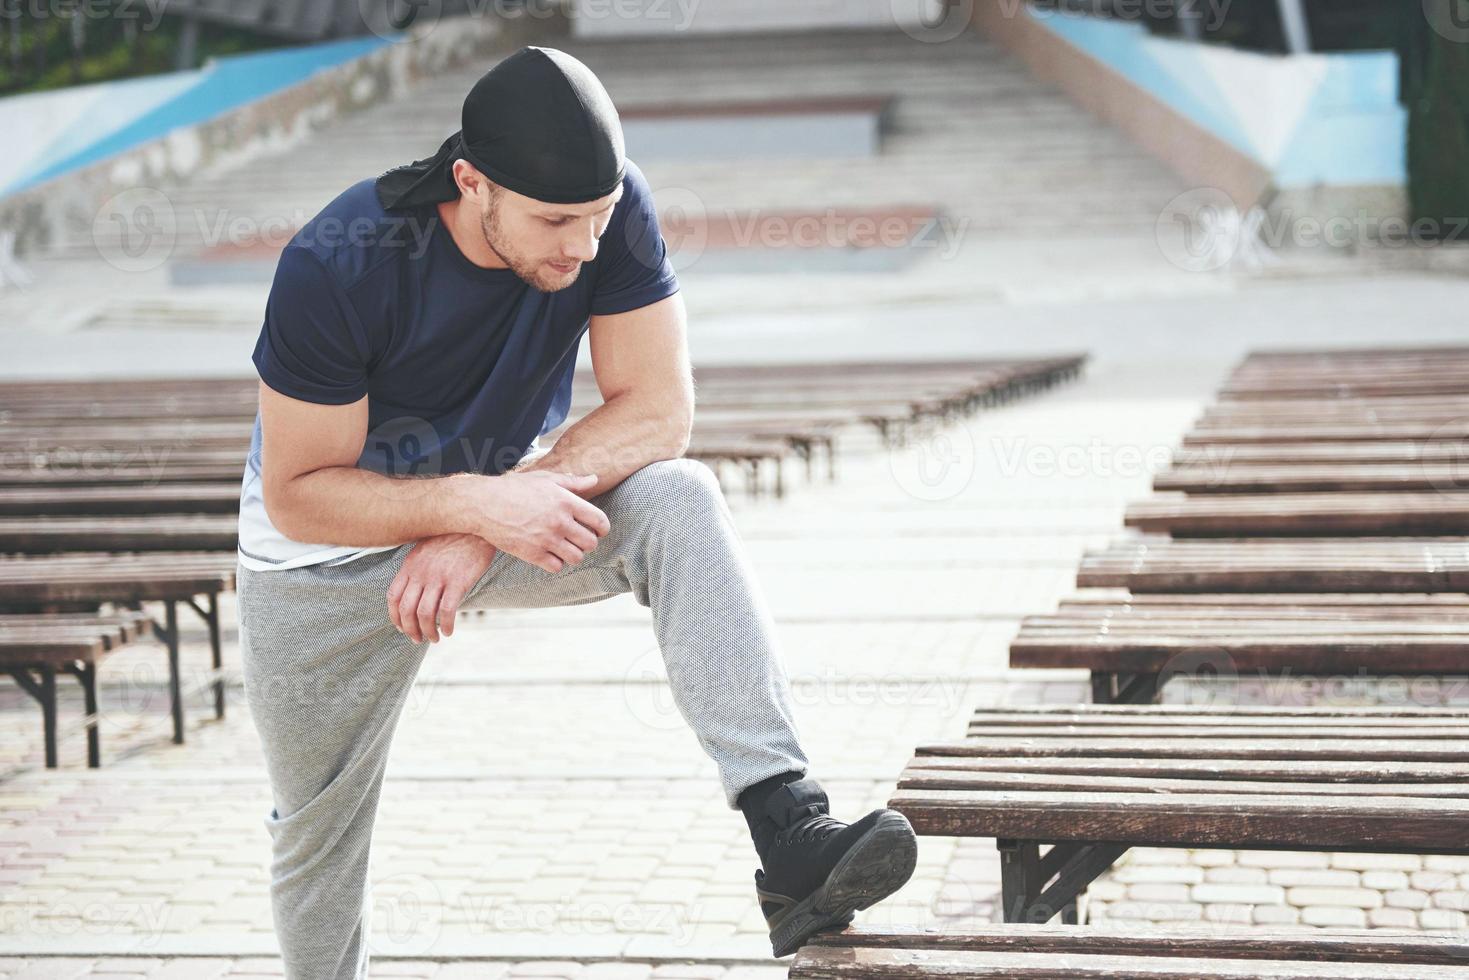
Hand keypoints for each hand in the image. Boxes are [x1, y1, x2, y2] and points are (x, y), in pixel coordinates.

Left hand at [387, 533, 497, 642]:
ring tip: (435, 638)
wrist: (476, 525)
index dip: (395, 617)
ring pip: (425, 614)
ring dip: (428, 631)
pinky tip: (450, 630)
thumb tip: (415, 588)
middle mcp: (421, 572)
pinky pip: (447, 610)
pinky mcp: (458, 581)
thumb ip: (418, 566)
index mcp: (411, 564)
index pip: (393, 596)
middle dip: (410, 629)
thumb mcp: (427, 548)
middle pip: (407, 609)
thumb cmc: (454, 537)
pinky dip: (447, 625)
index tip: (401, 627)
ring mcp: (439, 577)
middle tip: (418, 639)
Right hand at [466, 470, 610, 573]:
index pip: (599, 521)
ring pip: (576, 557)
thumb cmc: (514, 488)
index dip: (602, 528)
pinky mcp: (532, 554)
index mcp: (566, 501)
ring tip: (566, 547)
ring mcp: (546, 539)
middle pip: (590, 543)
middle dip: (588, 542)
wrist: (483, 504)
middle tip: (579, 539)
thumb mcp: (545, 478)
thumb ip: (572, 482)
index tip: (597, 530)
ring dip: (574, 554)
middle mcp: (559, 522)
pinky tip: (550, 554)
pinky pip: (557, 567)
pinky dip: (556, 563)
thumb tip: (594, 479)